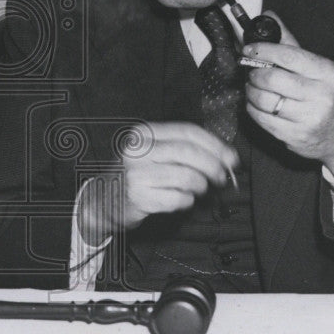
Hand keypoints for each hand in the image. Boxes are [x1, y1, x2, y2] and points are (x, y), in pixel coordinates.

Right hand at [77, 122, 237, 241]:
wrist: (103, 199)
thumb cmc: (136, 175)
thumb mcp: (154, 153)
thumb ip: (185, 150)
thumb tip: (226, 156)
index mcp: (143, 133)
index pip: (188, 132)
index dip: (215, 144)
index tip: (231, 158)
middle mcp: (137, 150)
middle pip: (189, 153)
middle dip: (214, 166)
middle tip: (222, 178)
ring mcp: (136, 173)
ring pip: (187, 176)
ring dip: (200, 186)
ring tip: (198, 190)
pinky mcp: (138, 196)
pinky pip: (178, 198)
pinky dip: (187, 201)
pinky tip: (181, 200)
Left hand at [243, 11, 333, 178]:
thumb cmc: (331, 96)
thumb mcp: (320, 68)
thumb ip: (292, 44)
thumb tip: (269, 15)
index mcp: (327, 73)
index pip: (289, 56)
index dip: (262, 51)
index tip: (248, 49)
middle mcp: (320, 95)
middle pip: (271, 79)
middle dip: (254, 73)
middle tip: (251, 71)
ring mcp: (308, 118)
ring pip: (263, 100)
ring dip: (251, 91)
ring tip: (254, 87)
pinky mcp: (295, 136)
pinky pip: (262, 119)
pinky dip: (252, 109)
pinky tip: (257, 104)